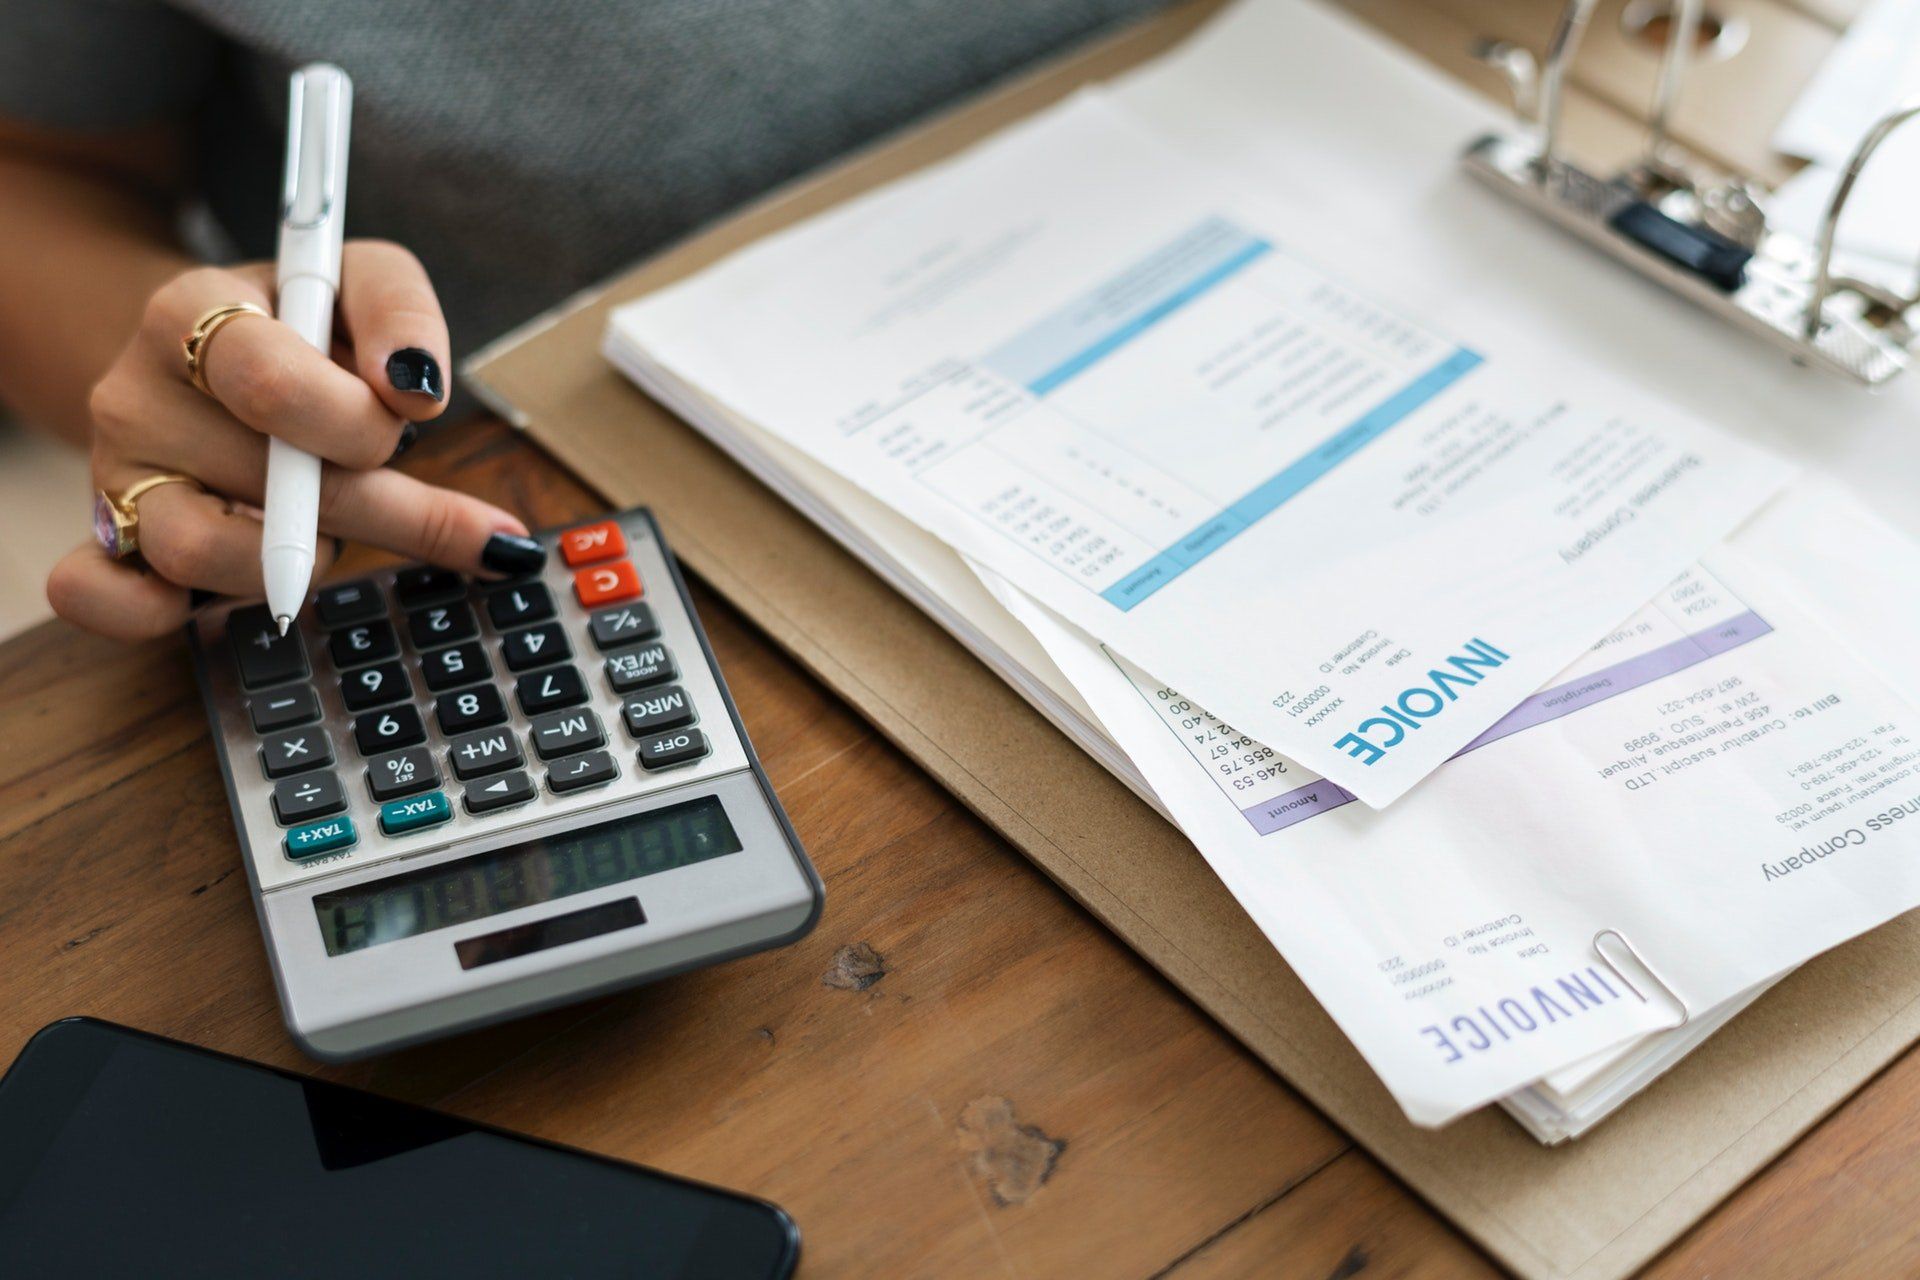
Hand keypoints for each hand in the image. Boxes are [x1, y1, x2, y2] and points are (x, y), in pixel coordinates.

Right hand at [47, 241, 544, 640]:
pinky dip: (162, 612)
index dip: (357, 420)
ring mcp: (115, 477)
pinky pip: (104, 598)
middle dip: (381, 506)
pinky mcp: (107, 545)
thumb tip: (417, 392)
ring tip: (334, 527)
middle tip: (459, 524)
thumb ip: (400, 313)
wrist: (203, 351)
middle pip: (269, 486)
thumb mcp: (356, 280)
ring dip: (304, 558)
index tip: (413, 417)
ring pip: (202, 553)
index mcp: (190, 315)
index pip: (267, 382)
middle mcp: (136, 398)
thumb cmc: (300, 323)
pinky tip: (242, 593)